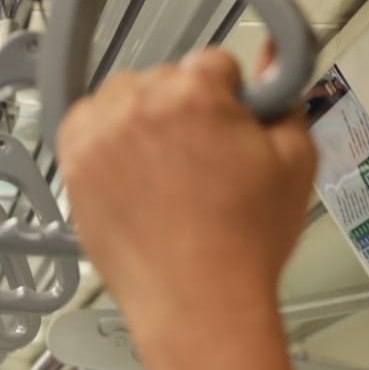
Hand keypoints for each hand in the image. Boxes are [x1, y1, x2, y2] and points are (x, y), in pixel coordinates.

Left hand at [58, 47, 316, 334]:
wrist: (197, 303)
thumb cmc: (245, 242)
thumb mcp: (295, 160)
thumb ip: (281, 105)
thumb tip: (264, 84)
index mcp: (194, 94)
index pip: (212, 66)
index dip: (228, 98)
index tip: (229, 127)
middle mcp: (136, 109)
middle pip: (160, 80)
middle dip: (179, 109)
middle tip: (196, 155)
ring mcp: (97, 142)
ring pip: (115, 101)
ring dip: (135, 120)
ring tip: (160, 165)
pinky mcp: (73, 174)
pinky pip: (79, 131)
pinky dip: (97, 140)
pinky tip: (124, 171)